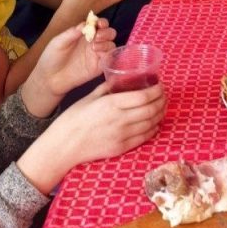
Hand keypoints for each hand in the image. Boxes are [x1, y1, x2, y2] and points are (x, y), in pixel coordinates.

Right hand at [19, 80, 165, 193]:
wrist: (63, 146)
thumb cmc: (73, 119)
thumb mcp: (90, 98)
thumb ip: (107, 88)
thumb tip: (120, 79)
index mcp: (112, 104)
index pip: (144, 96)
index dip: (157, 90)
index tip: (160, 85)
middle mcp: (120, 119)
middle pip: (152, 109)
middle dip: (162, 100)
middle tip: (163, 95)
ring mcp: (122, 135)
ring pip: (152, 123)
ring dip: (160, 114)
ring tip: (161, 106)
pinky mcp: (122, 148)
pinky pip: (145, 137)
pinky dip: (154, 128)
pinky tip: (154, 122)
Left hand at [30, 17, 116, 99]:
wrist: (49, 79)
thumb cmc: (51, 58)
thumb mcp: (58, 42)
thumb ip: (71, 33)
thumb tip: (84, 24)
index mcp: (84, 35)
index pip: (99, 25)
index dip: (102, 22)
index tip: (99, 24)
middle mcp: (93, 43)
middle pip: (109, 33)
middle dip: (107, 32)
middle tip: (98, 36)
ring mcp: (97, 55)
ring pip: (111, 45)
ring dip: (106, 43)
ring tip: (94, 47)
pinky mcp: (99, 67)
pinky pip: (110, 59)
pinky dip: (109, 55)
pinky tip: (100, 55)